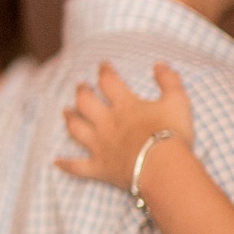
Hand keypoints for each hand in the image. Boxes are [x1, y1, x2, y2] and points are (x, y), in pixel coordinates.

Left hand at [57, 61, 194, 191]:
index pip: (109, 82)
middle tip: (80, 85)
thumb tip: (160, 64)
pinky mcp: (99, 168)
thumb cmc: (172, 134)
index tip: (103, 65)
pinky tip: (56, 162)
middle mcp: (106, 123)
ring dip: (69, 119)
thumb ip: (169, 82)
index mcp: (124, 106)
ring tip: (66, 112)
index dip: (105, 71)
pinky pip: (77, 166)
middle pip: (85, 102)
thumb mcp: (178, 102)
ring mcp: (100, 145)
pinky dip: (66, 164)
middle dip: (81, 91)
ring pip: (76, 129)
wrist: (163, 168)